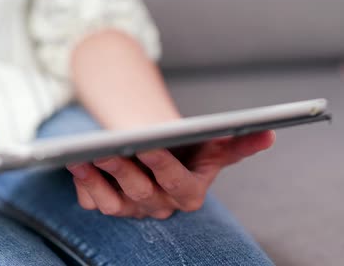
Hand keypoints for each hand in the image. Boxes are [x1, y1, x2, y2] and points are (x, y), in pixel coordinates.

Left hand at [67, 131, 274, 218]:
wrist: (158, 151)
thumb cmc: (186, 146)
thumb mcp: (211, 144)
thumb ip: (237, 143)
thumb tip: (269, 134)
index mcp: (188, 194)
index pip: (176, 183)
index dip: (162, 166)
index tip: (149, 146)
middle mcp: (160, 206)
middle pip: (140, 193)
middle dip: (122, 169)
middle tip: (105, 148)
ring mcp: (131, 209)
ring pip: (111, 202)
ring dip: (95, 179)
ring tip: (80, 157)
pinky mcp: (107, 204)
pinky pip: (91, 201)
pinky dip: (82, 184)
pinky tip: (73, 164)